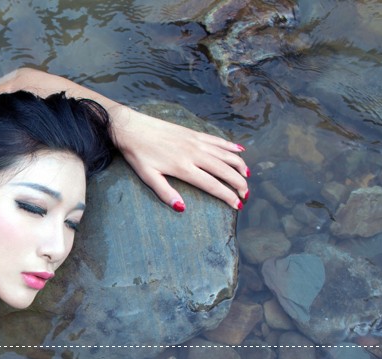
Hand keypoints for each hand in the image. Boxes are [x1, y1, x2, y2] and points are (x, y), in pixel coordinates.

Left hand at [108, 105, 248, 211]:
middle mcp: (194, 154)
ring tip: (248, 176)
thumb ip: (165, 192)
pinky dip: (231, 146)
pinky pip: (218, 140)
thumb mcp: (147, 177)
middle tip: (246, 194)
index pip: (212, 185)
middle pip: (225, 170)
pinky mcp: (194, 133)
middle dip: (239, 183)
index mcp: (183, 167)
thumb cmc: (138, 155)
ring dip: (239, 166)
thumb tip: (182, 208)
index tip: (238, 205)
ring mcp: (196, 141)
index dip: (227, 196)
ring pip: (225, 154)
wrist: (133, 128)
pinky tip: (240, 151)